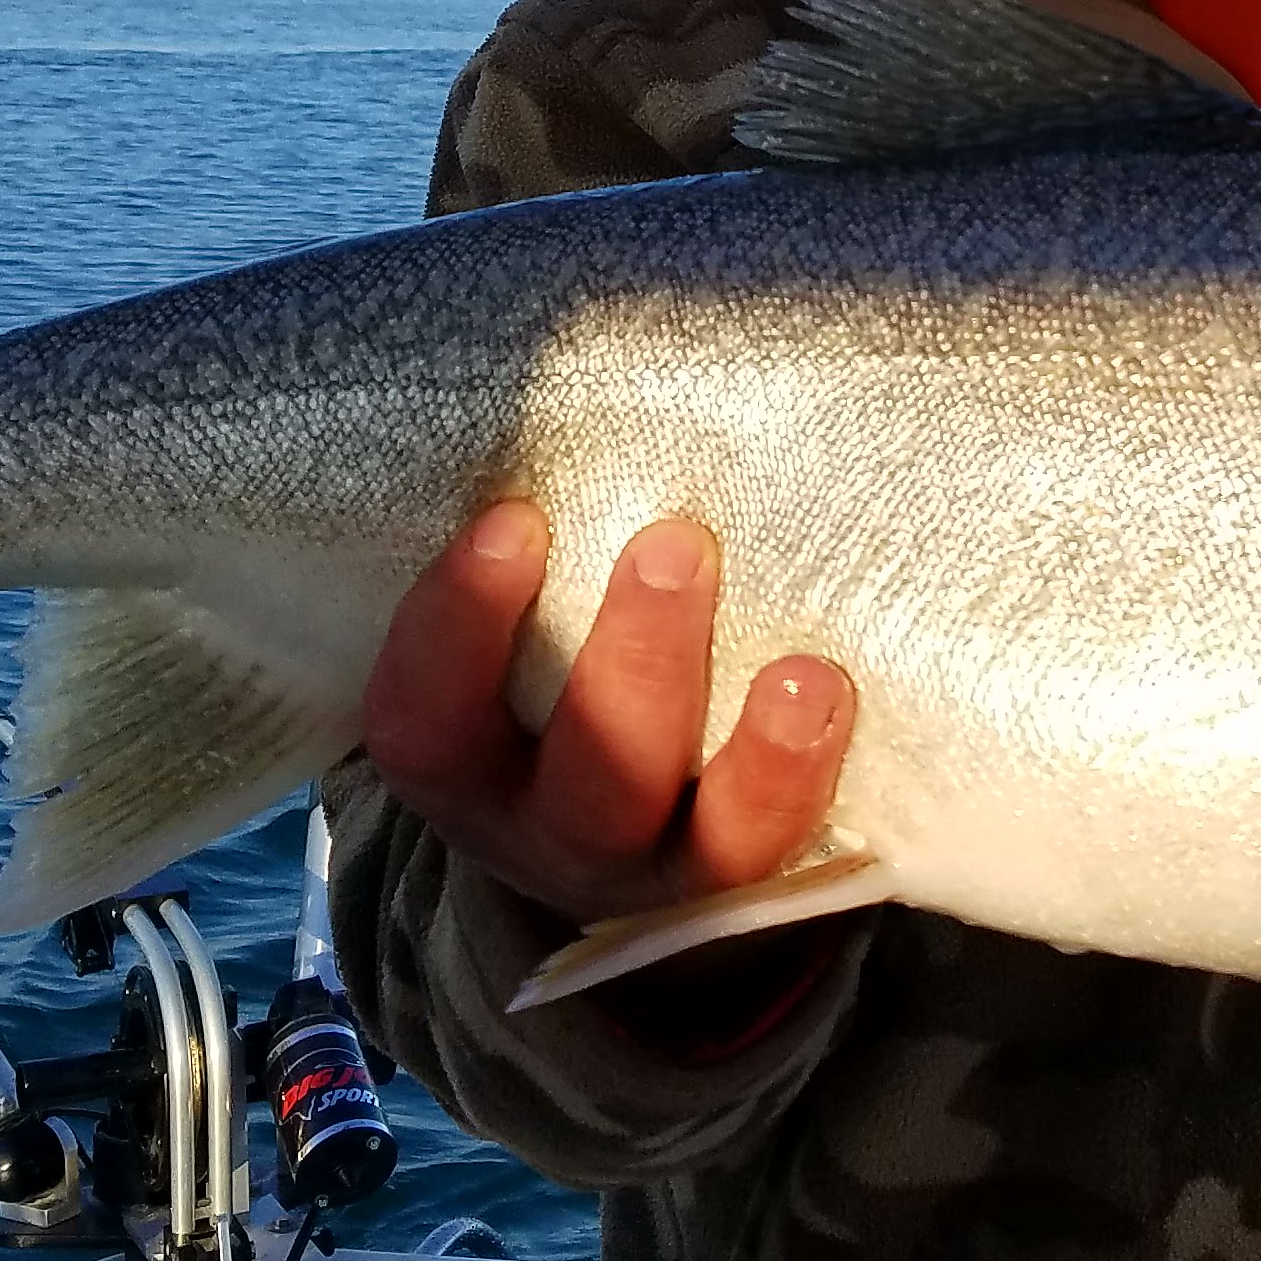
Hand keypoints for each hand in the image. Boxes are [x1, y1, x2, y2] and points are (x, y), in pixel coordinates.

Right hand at [363, 499, 855, 926]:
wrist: (628, 826)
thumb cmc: (552, 666)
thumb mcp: (507, 630)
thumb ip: (529, 542)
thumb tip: (593, 381)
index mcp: (463, 763)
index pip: (425, 713)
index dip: (458, 624)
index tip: (513, 520)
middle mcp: (552, 831)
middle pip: (585, 780)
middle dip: (630, 664)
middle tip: (675, 544)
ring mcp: (661, 870)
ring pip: (701, 841)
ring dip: (753, 753)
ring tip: (805, 671)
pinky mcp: (751, 879)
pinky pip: (783, 853)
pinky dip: (808, 779)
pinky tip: (834, 699)